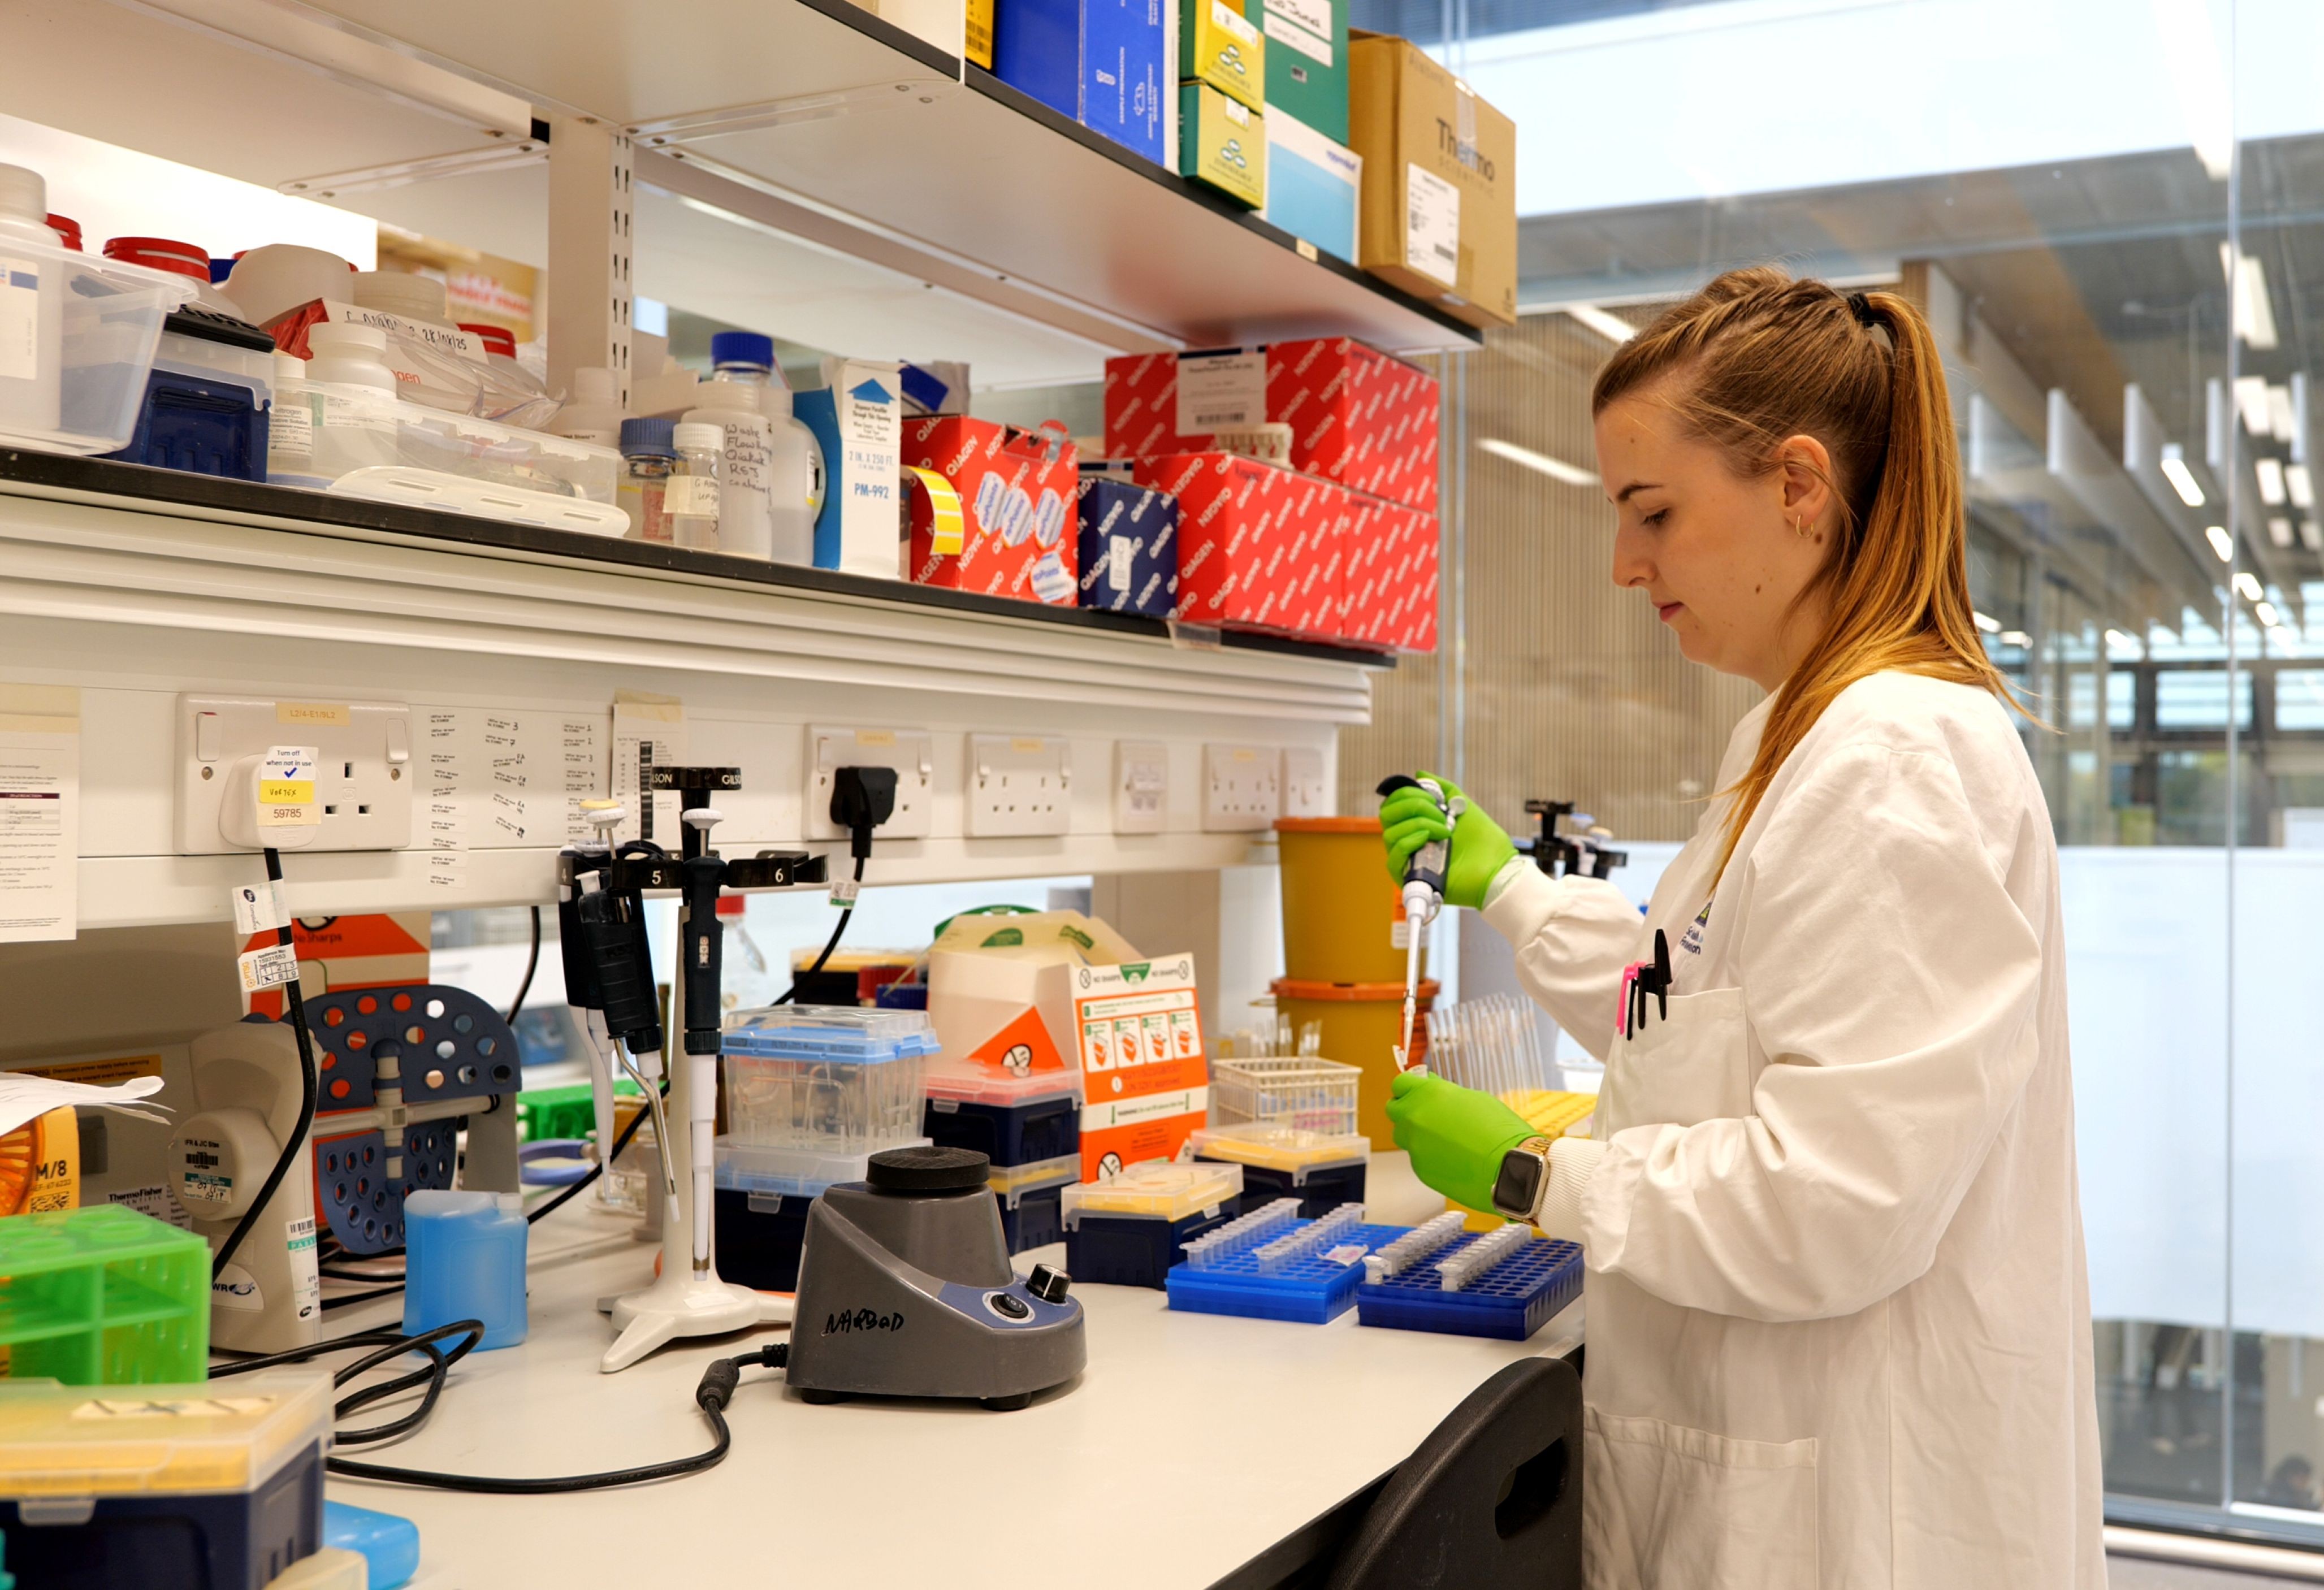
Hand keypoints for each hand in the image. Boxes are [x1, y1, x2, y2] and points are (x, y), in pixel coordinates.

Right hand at [1378, 772, 1516, 909]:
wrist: (1496, 868)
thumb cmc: (1483, 841)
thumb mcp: (1463, 806)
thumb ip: (1443, 789)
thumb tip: (1419, 774)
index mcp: (1417, 823)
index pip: (1394, 803)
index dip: (1407, 794)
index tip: (1433, 798)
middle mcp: (1408, 840)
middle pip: (1387, 815)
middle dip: (1412, 806)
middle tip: (1440, 813)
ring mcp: (1408, 859)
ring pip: (1391, 834)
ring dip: (1420, 824)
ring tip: (1445, 830)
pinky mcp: (1409, 878)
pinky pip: (1393, 858)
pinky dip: (1409, 842)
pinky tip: (1427, 839)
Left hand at [1385, 1071, 1536, 1213]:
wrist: (1509, 1168)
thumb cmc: (1499, 1131)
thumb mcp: (1474, 1099)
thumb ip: (1445, 1093)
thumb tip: (1431, 1088)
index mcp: (1428, 1093)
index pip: (1400, 1083)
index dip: (1408, 1087)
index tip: (1415, 1090)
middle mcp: (1415, 1117)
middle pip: (1393, 1109)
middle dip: (1406, 1109)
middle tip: (1425, 1113)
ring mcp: (1415, 1144)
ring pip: (1402, 1135)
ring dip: (1414, 1133)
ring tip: (1441, 1138)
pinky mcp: (1419, 1168)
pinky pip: (1416, 1157)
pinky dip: (1428, 1155)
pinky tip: (1450, 1156)